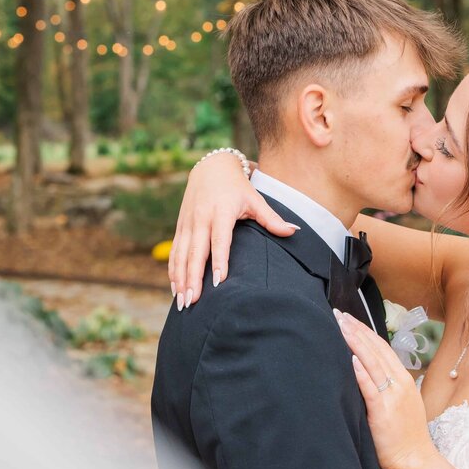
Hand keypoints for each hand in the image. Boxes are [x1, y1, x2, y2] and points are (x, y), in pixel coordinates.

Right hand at [169, 152, 298, 308]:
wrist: (211, 167)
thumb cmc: (237, 187)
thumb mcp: (255, 199)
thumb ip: (272, 218)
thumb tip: (294, 231)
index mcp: (221, 212)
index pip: (220, 240)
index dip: (219, 261)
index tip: (218, 282)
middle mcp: (201, 218)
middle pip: (196, 252)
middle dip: (193, 278)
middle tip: (192, 301)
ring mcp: (188, 223)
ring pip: (181, 255)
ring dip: (180, 279)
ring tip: (182, 302)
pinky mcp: (180, 227)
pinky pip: (174, 252)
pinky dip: (174, 271)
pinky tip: (175, 288)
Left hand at [334, 310, 435, 468]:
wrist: (415, 459)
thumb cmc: (404, 434)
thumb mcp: (400, 402)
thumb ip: (386, 385)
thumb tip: (366, 369)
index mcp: (402, 379)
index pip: (381, 347)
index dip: (364, 331)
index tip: (348, 319)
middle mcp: (399, 383)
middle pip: (375, 349)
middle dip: (356, 330)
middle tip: (338, 314)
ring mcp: (392, 396)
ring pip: (372, 362)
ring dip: (355, 342)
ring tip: (340, 327)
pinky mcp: (383, 411)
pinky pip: (370, 387)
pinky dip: (361, 372)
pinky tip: (350, 358)